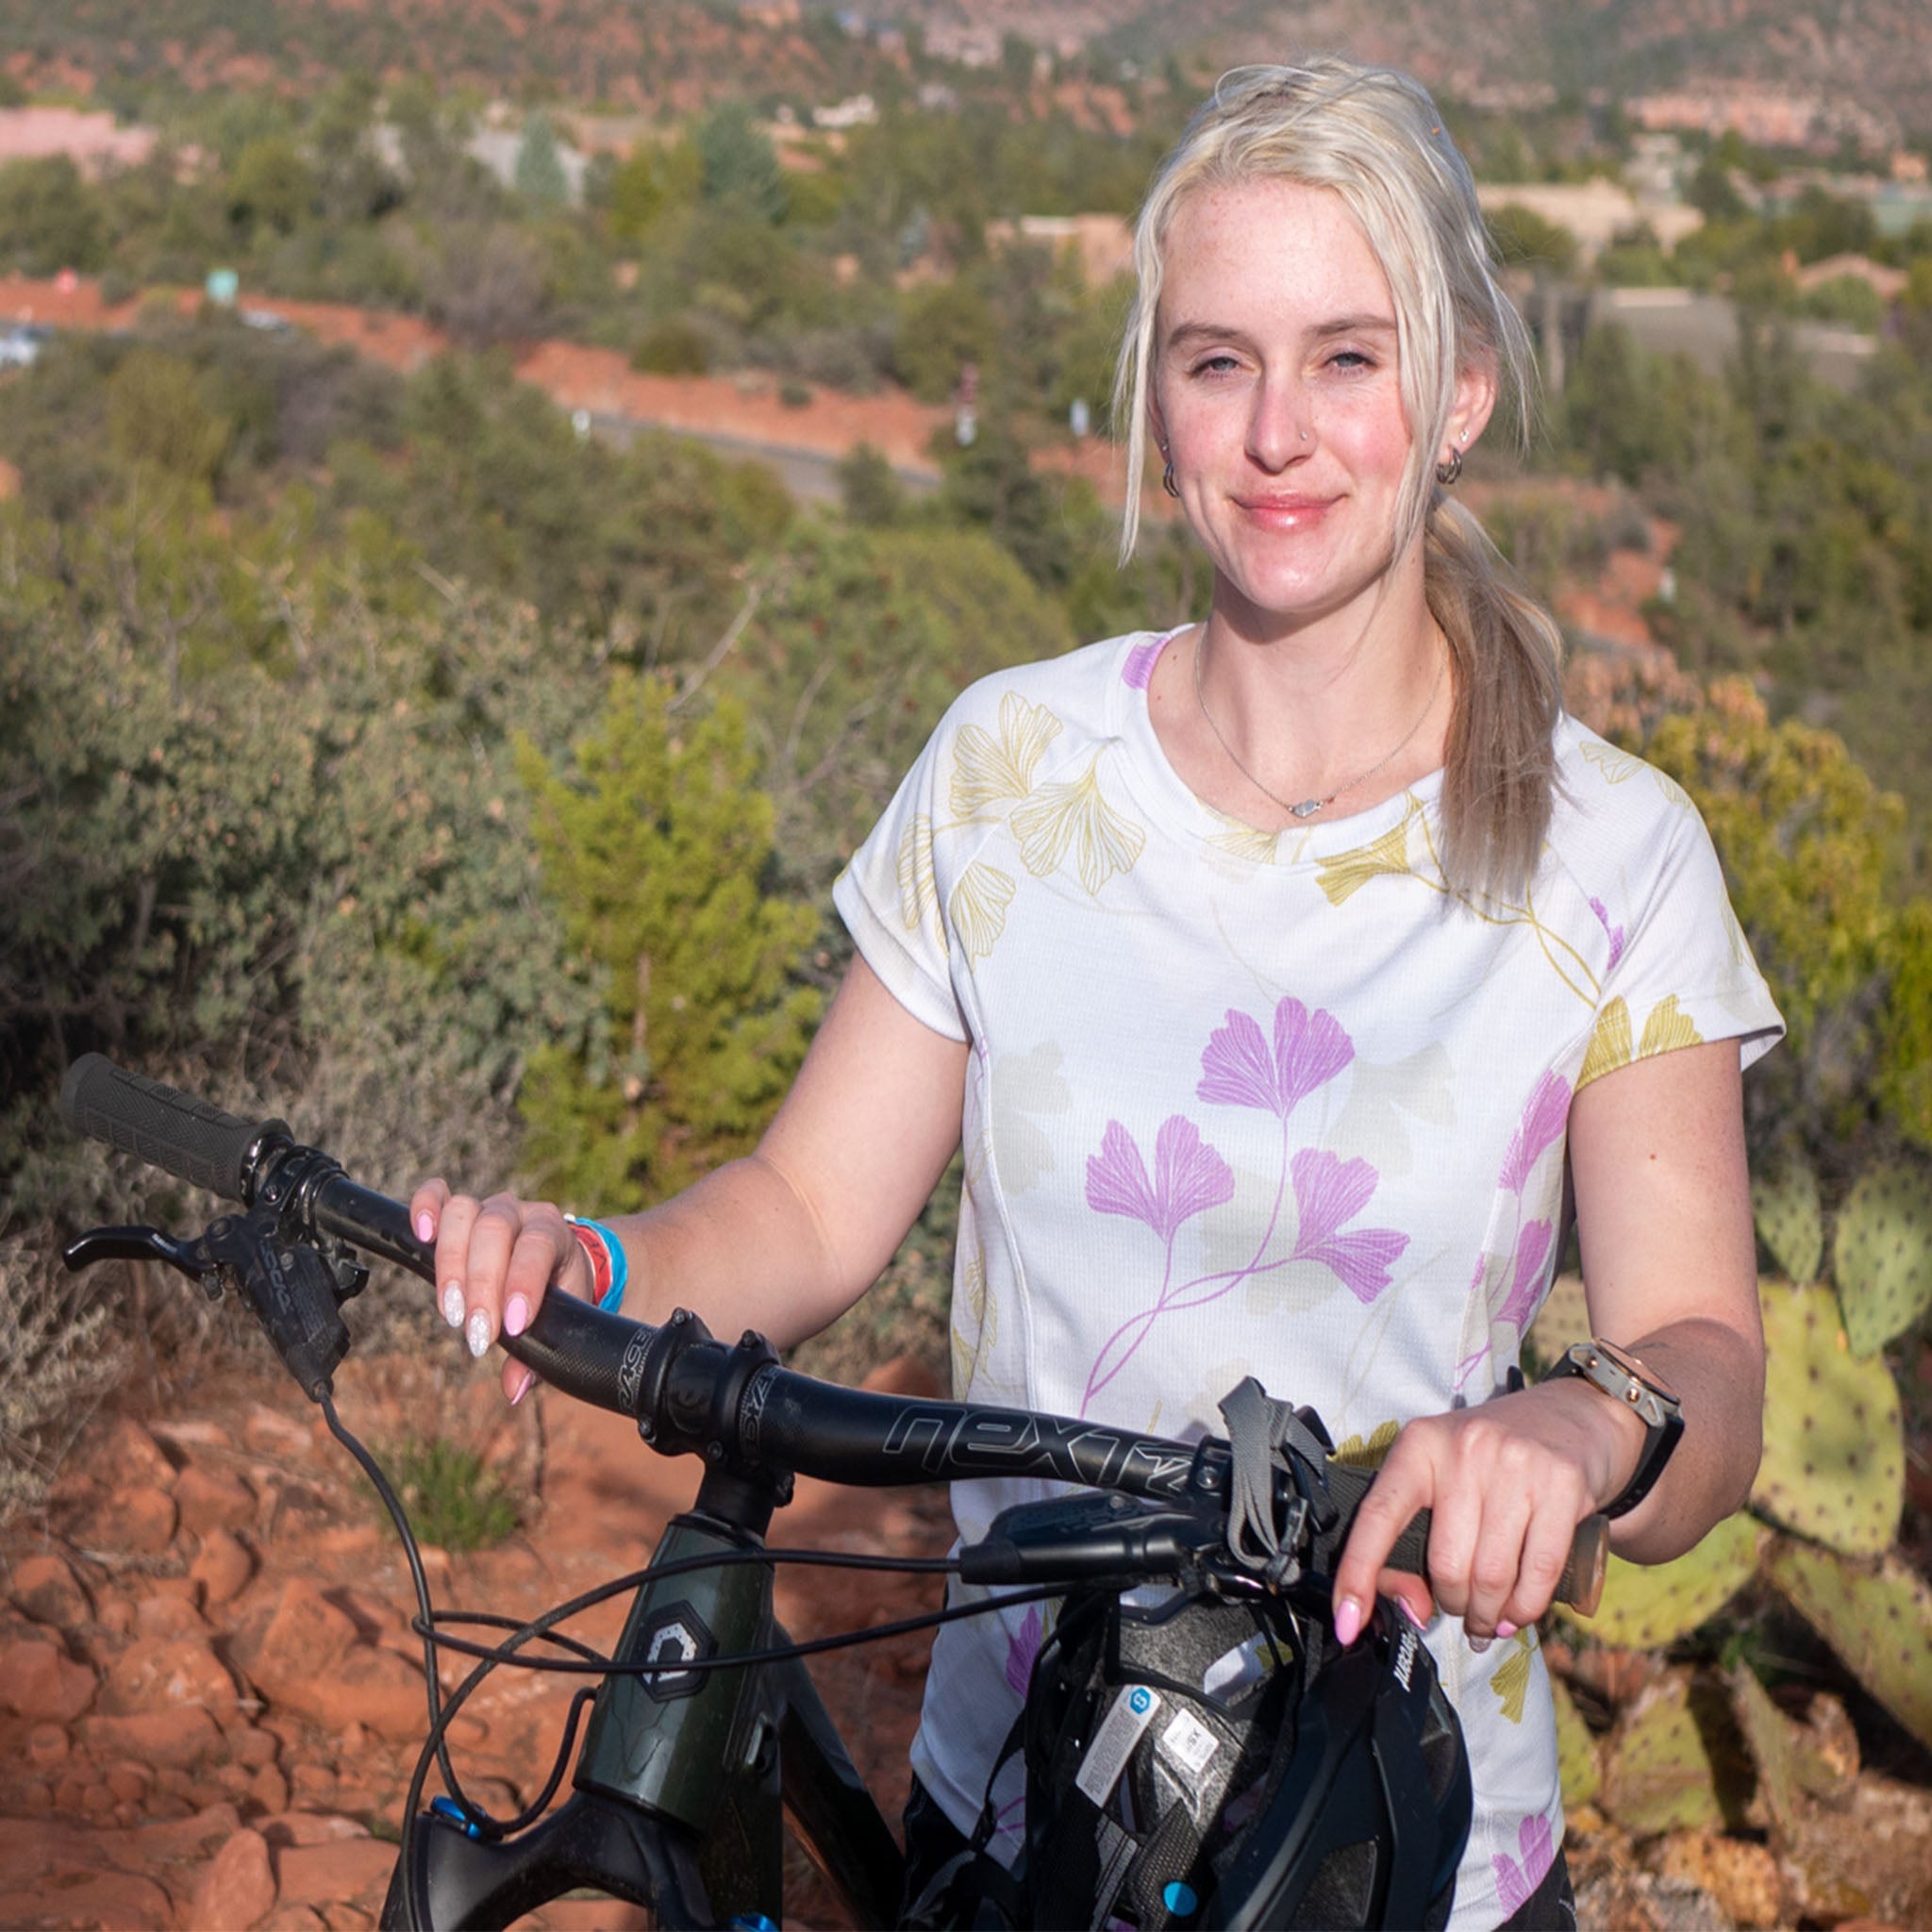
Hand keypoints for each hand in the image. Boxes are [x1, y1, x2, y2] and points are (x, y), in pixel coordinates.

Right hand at [409, 1180, 599, 1404]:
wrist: (561, 1263)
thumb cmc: (558, 1294)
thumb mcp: (560, 1323)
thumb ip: (539, 1357)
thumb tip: (513, 1390)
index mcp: (554, 1232)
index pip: (537, 1247)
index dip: (520, 1285)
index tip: (510, 1329)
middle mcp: (521, 1213)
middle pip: (493, 1231)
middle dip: (481, 1286)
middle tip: (477, 1334)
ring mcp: (488, 1208)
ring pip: (463, 1213)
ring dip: (450, 1264)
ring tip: (451, 1312)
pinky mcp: (458, 1210)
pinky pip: (436, 1193)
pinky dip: (424, 1207)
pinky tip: (421, 1235)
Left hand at [1330, 1382, 1640, 1645]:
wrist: (1572, 1419)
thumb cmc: (1492, 1461)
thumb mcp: (1442, 1478)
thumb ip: (1413, 1540)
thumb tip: (1414, 1609)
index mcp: (1419, 1445)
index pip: (1378, 1514)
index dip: (1358, 1573)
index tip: (1346, 1623)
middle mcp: (1464, 1448)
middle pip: (1447, 1564)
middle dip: (1453, 1605)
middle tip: (1462, 1611)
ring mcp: (1516, 1464)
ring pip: (1492, 1577)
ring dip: (1488, 1616)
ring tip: (1489, 1621)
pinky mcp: (1562, 1485)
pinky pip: (1539, 1575)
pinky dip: (1525, 1609)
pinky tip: (1517, 1614)